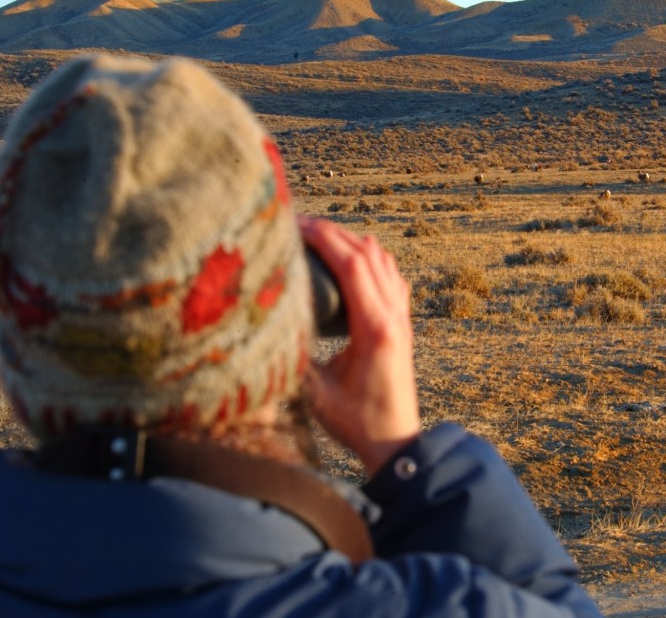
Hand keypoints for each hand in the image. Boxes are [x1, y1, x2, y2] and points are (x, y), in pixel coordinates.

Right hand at [298, 216, 420, 476]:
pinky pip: (390, 275)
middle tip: (296, 223)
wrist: (396, 442)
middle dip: (331, 232)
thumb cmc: (356, 423)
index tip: (294, 224)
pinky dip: (369, 257)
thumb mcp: (315, 392)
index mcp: (375, 328)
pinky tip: (348, 257)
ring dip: (350, 240)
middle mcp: (394, 316)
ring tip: (315, 235)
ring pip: (382, 260)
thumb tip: (263, 325)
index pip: (353, 264)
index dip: (324, 237)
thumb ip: (293, 356)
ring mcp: (402, 317)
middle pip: (367, 254)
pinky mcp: (402, 323)